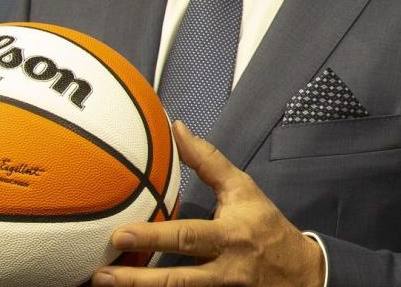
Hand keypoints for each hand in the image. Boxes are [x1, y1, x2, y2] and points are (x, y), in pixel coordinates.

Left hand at [89, 121, 324, 286]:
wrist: (299, 272)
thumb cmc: (265, 225)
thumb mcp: (243, 190)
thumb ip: (209, 162)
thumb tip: (177, 129)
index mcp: (231, 235)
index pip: (189, 236)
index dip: (154, 237)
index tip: (120, 235)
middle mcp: (225, 269)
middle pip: (178, 279)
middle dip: (137, 280)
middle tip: (101, 274)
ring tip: (102, 285)